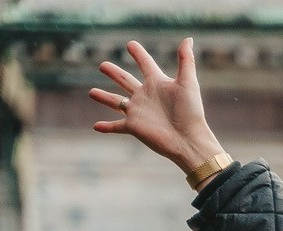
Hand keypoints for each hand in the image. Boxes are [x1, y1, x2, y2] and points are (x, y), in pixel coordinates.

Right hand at [89, 38, 226, 176]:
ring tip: (91, 92)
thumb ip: (186, 60)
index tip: (130, 44)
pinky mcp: (133, 126)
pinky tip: (95, 126)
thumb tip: (188, 38)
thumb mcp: (188, 82)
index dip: (138, 54)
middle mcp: (145, 96)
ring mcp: (138, 112)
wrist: (188, 140)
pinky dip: (106, 127)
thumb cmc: (191, 112)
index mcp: (157, 83)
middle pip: (125, 80)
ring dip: (104, 97)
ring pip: (116, 102)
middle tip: (102, 64)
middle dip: (114, 73)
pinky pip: (116, 126)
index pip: (146, 64)